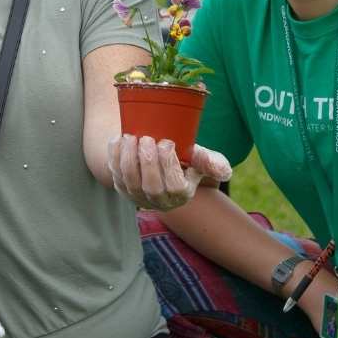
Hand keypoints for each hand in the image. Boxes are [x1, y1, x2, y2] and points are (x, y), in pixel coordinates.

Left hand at [107, 135, 231, 209]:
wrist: (156, 158)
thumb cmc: (182, 158)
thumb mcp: (198, 159)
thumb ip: (210, 162)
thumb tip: (223, 171)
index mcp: (180, 194)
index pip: (175, 187)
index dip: (169, 165)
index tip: (167, 142)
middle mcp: (159, 200)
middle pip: (151, 187)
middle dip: (148, 162)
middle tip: (147, 139)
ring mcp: (138, 196)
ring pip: (130, 181)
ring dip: (128, 158)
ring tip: (131, 137)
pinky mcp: (122, 188)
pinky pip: (115, 174)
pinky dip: (114, 156)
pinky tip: (119, 139)